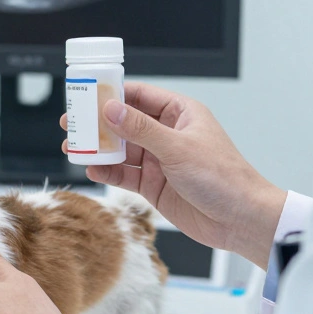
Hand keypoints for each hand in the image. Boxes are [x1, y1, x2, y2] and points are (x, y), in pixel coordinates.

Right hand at [60, 81, 286, 266]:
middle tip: (71, 123)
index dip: (111, 94)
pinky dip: (107, 172)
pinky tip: (92, 170)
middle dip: (98, 124)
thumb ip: (140, 129)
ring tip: (73, 148)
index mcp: (180, 113)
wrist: (241, 220)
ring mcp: (160, 160)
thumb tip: (110, 109)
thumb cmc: (223, 177)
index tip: (86, 94)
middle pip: (124, 122)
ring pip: (121, 150)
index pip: (139, 95)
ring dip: (98, 149)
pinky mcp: (155, 185)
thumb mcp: (177, 148)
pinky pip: (125, 175)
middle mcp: (168, 134)